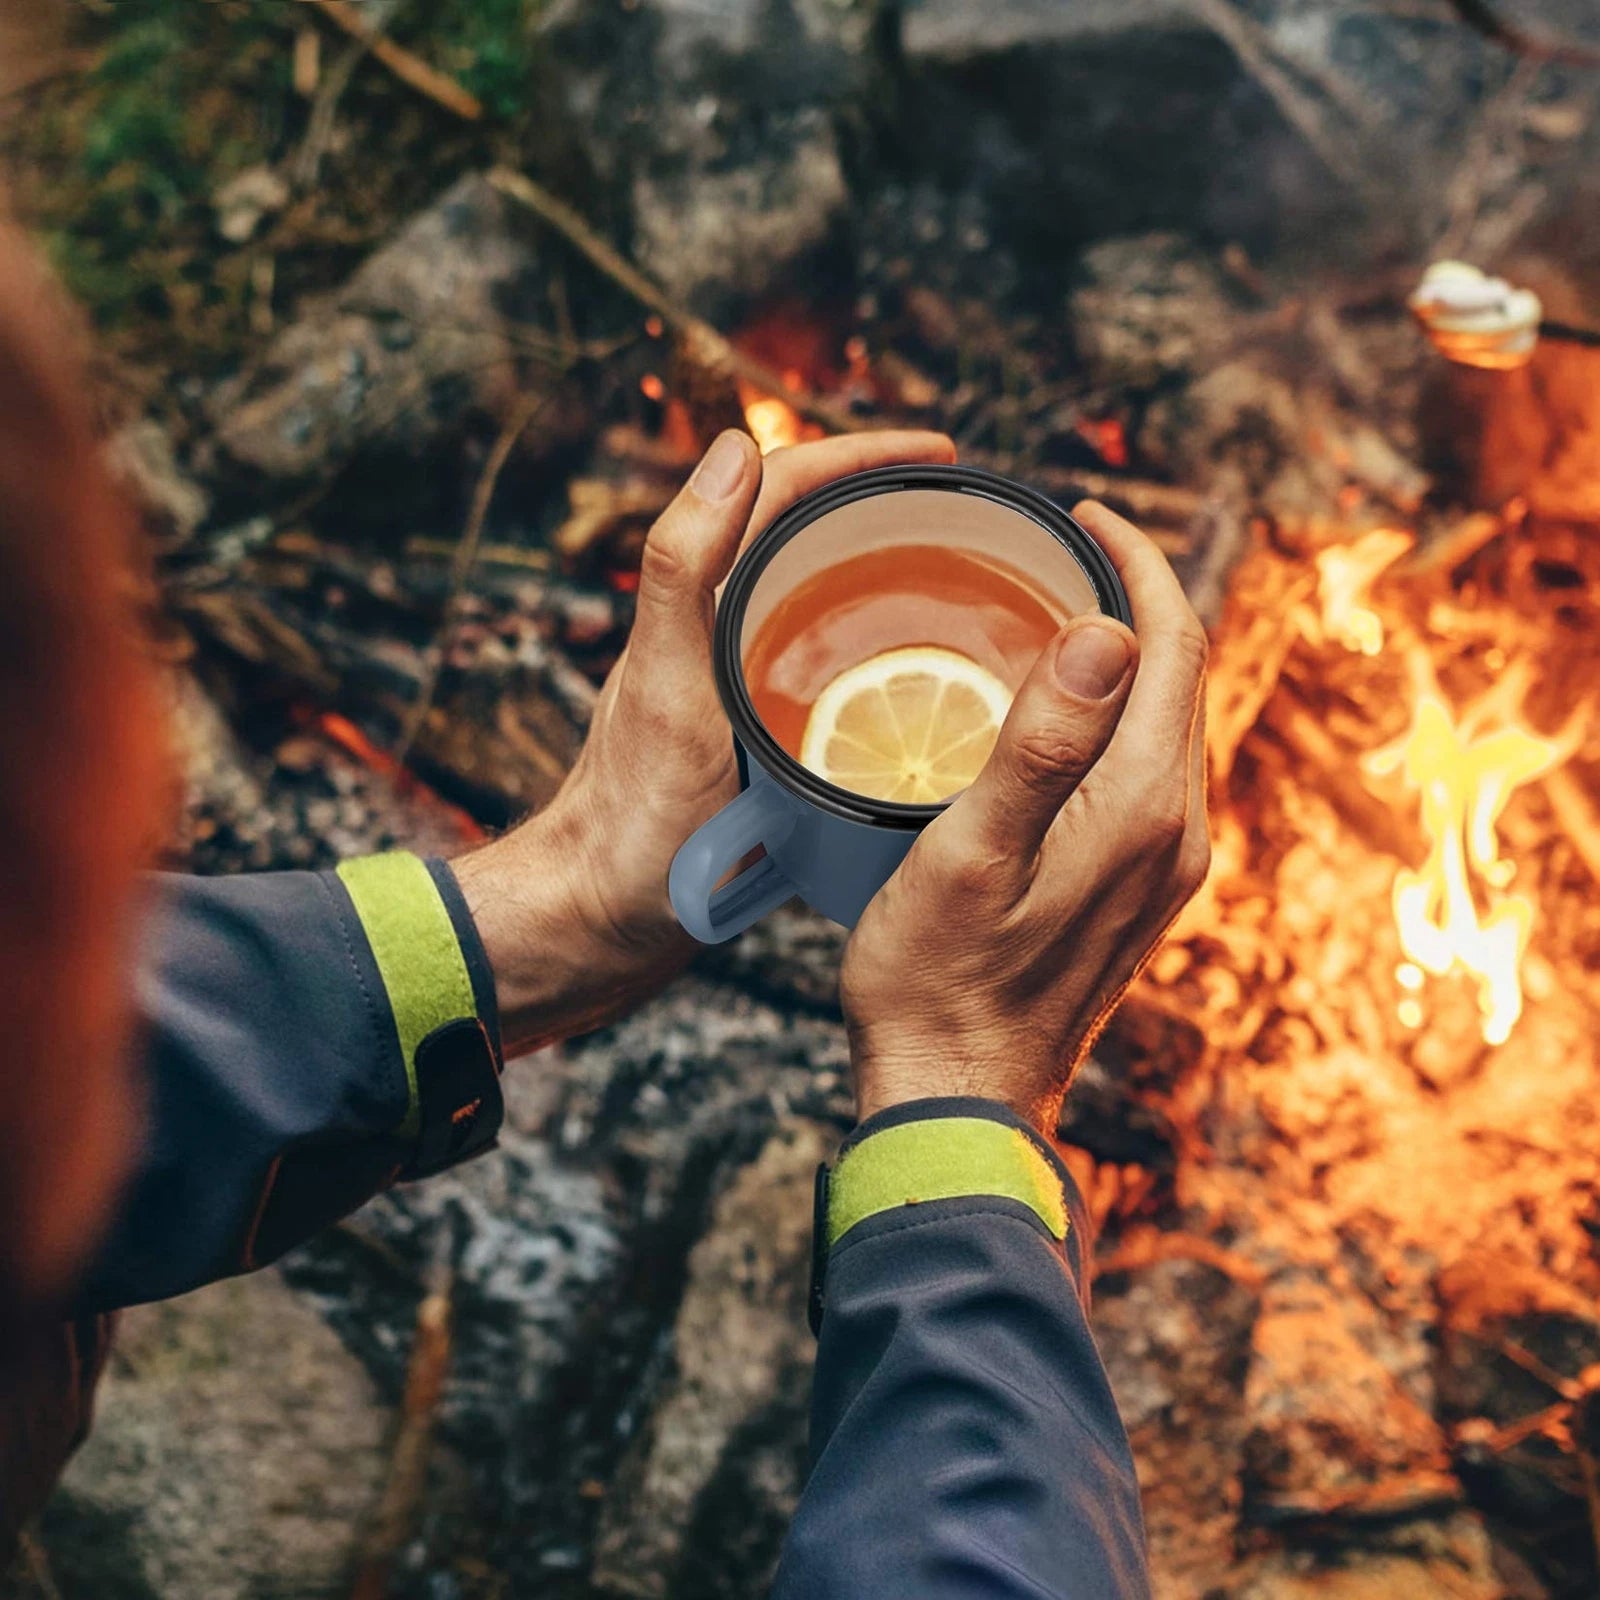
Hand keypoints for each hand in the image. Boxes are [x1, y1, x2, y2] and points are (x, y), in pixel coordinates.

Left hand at [455, 427, 956, 1054]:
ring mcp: (741, 678)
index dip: (865, 457)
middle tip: (970, 512)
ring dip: (889, 570)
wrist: (609, 915)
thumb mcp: (669, 686)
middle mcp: (720, 626)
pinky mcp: (758, 731)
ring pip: (823, 598)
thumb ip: (683, 568)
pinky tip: (925, 678)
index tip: (942, 453)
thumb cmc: (636, 815)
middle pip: (812, 535)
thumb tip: (736, 444)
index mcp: (700, 599)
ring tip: (966, 579)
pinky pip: (827, 664)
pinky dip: (876, 646)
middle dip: (889, 504)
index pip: (786, 489)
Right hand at [839, 501, 1209, 1135]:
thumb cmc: (939, 980)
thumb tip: (1109, 630)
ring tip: (1052, 607)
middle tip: (1056, 549)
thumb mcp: (971, 854)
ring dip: (1125, 653)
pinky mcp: (1138, 887)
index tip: (1077, 516)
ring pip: (1166, 722)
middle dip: (1132, 596)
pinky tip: (1057, 712)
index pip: (1170, 645)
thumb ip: (1042, 742)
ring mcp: (1163, 865)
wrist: (960, 1095)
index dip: (1134, 564)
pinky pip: (1147, 768)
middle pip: (1178, 677)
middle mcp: (1174, 831)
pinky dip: (1115, 713)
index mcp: (1142, 807)